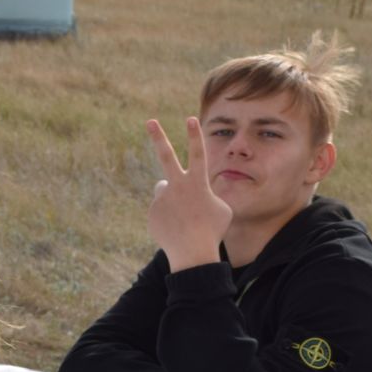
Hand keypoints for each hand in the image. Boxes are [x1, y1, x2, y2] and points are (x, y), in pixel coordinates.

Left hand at [146, 116, 231, 272]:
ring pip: (165, 189)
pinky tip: (175, 229)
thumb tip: (192, 195)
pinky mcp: (153, 212)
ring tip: (181, 216)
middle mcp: (178, 186)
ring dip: (171, 197)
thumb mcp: (221, 210)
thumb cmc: (212, 231)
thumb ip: (207, 195)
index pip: (197, 153)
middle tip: (150, 121)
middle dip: (158, 136)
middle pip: (167, 156)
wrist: (193, 253)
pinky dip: (167, 217)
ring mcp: (163, 198)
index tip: (190, 118)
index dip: (194, 135)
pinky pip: (160, 209)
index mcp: (198, 183)